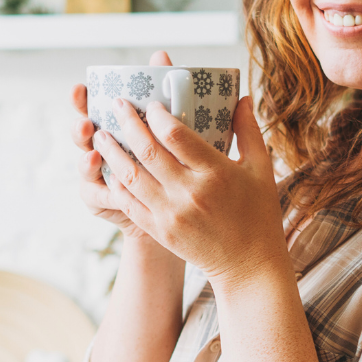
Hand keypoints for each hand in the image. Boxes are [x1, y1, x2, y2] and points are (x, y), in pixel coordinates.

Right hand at [71, 51, 173, 244]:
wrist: (177, 201)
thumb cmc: (172, 158)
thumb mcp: (171, 126)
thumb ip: (161, 92)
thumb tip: (161, 55)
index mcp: (112, 125)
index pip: (91, 107)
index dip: (81, 98)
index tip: (80, 88)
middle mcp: (100, 147)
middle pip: (82, 135)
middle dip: (79, 129)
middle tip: (86, 124)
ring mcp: (98, 174)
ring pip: (84, 166)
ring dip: (86, 161)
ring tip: (94, 157)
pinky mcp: (101, 199)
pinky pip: (97, 196)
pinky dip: (104, 193)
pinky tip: (113, 191)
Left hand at [94, 91, 286, 287]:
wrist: (248, 265)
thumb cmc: (258, 213)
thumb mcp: (261, 169)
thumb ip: (248, 131)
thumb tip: (244, 97)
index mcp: (216, 172)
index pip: (176, 135)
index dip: (157, 115)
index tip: (149, 104)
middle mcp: (190, 193)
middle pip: (148, 151)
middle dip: (127, 123)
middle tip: (117, 105)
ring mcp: (171, 214)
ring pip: (131, 176)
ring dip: (112, 152)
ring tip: (100, 135)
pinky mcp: (160, 231)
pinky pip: (129, 202)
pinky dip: (116, 183)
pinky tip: (109, 169)